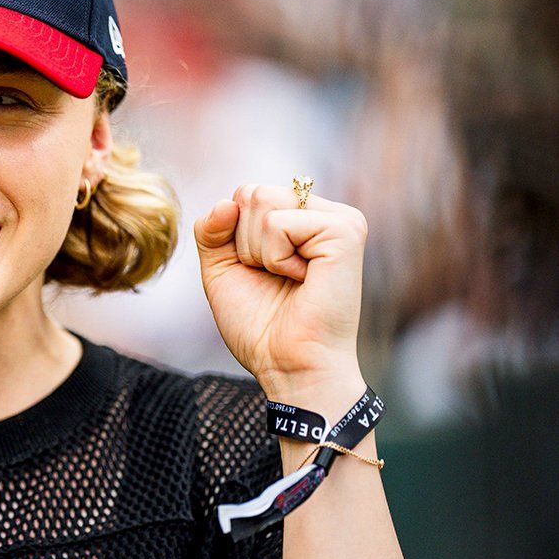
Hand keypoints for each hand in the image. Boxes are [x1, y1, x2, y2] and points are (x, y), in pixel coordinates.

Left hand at [193, 183, 368, 409]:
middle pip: (250, 192)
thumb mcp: (221, 270)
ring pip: (261, 201)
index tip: (259, 272)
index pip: (243, 195)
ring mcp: (339, 219)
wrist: (288, 365)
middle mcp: (322, 212)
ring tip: (289, 279)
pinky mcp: (345, 231)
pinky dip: (275, 258)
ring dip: (258, 251)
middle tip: (274, 278)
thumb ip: (212, 230)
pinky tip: (302, 279)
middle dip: (243, 242)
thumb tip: (226, 202)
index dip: (232, 237)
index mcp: (299, 218)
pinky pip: (278, 223)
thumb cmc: (261, 325)